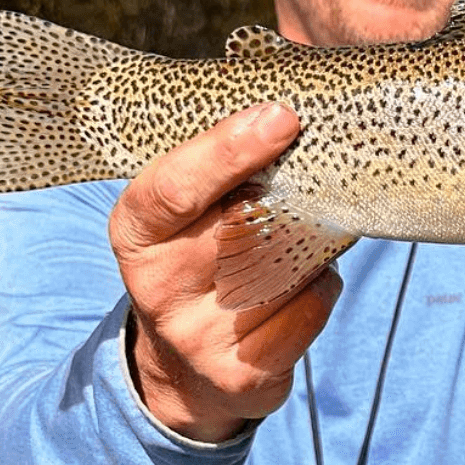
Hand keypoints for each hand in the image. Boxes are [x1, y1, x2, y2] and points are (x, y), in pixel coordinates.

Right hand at [109, 102, 341, 441]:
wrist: (185, 370)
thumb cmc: (200, 258)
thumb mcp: (187, 209)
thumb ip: (220, 161)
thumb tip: (287, 90)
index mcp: (137, 232)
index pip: (174, 186)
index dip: (228, 149)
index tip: (282, 116)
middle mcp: (159, 287)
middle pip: (242, 222)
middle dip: (294, 187)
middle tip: (327, 159)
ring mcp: (198, 336)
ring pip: (286, 265)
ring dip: (314, 239)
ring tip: (307, 229)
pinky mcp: (244, 374)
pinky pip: (311, 306)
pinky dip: (322, 285)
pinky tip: (308, 279)